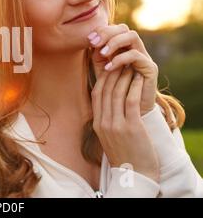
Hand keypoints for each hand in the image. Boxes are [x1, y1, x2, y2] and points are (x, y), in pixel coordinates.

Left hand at [88, 24, 157, 114]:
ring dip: (114, 42)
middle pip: (123, 28)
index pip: (114, 28)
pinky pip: (136, 55)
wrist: (130, 112)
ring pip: (132, 36)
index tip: (88, 40)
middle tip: (94, 42)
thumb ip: (98, 57)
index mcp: (123, 48)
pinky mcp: (150, 67)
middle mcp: (135, 49)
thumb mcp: (103, 71)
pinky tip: (108, 67)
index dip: (101, 30)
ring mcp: (144, 57)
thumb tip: (91, 42)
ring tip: (102, 53)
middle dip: (107, 33)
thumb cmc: (115, 91)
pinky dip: (120, 59)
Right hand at [91, 65, 159, 182]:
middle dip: (113, 73)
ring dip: (124, 77)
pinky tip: (139, 80)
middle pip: (105, 91)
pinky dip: (134, 88)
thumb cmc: (124, 153)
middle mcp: (103, 123)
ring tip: (131, 67)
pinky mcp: (131, 128)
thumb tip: (107, 100)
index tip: (109, 67)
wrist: (134, 174)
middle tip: (120, 61)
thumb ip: (106, 118)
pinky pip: (131, 102)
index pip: (96, 94)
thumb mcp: (108, 135)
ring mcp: (116, 125)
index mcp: (97, 123)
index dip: (102, 77)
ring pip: (117, 94)